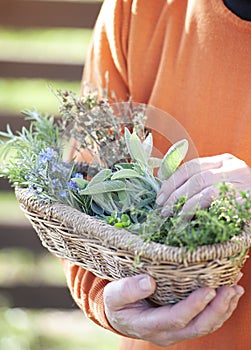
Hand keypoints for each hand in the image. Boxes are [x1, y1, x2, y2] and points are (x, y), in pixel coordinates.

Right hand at [104, 274, 243, 346]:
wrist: (120, 314)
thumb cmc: (116, 302)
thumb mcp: (114, 294)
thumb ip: (129, 289)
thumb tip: (149, 282)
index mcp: (148, 325)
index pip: (176, 318)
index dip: (194, 306)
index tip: (209, 289)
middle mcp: (166, 333)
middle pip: (198, 326)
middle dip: (217, 309)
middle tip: (231, 288)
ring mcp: (177, 332)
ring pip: (205, 326)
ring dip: (223, 309)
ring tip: (236, 289)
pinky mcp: (183, 326)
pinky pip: (205, 322)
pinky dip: (220, 309)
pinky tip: (229, 295)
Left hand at [156, 153, 250, 215]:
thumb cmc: (243, 202)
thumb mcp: (224, 187)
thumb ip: (204, 184)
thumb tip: (171, 192)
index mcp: (225, 161)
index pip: (192, 165)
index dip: (173, 180)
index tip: (160, 195)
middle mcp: (232, 166)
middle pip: (194, 174)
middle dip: (173, 191)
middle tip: (161, 208)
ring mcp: (238, 179)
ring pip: (200, 184)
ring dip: (180, 202)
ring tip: (169, 215)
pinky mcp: (241, 194)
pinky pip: (210, 197)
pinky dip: (192, 208)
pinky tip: (184, 219)